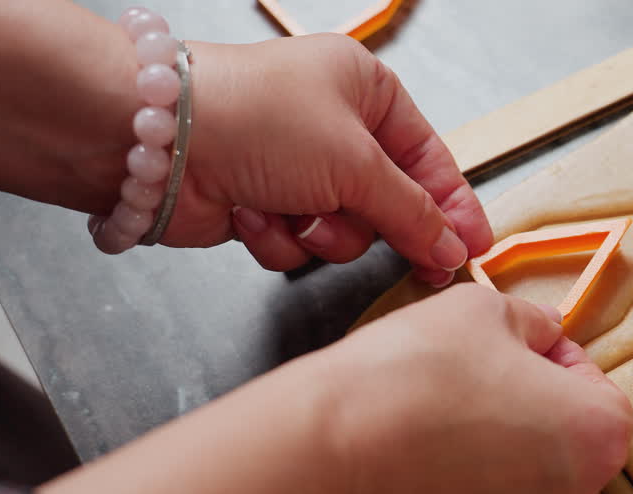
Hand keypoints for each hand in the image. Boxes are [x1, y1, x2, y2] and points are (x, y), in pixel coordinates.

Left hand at [168, 35, 489, 283]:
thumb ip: (413, 213)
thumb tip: (453, 248)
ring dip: (322, 233)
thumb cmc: (261, 121)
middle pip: (390, 201)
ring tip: (295, 214)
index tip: (474, 249)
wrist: (158, 141)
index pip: (430, 158)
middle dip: (380, 225)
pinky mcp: (263, 205)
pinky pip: (297, 244)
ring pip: (344, 231)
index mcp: (365, 90)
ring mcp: (295, 168)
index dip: (454, 207)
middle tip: (422, 264)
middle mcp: (332, 126)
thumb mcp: (357, 163)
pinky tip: (252, 215)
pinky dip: (279, 238)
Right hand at [318, 284, 632, 493]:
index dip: (557, 360)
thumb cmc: (414, 373)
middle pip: (571, 441)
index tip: (516, 350)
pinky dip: (472, 485)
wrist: (330, 452)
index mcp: (598, 434)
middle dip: (535, 407)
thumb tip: (544, 331)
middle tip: (478, 379)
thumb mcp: (483, 310)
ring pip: (531, 479)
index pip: (598, 388)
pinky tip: (430, 454)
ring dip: (504, 448)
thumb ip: (532, 321)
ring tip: (447, 415)